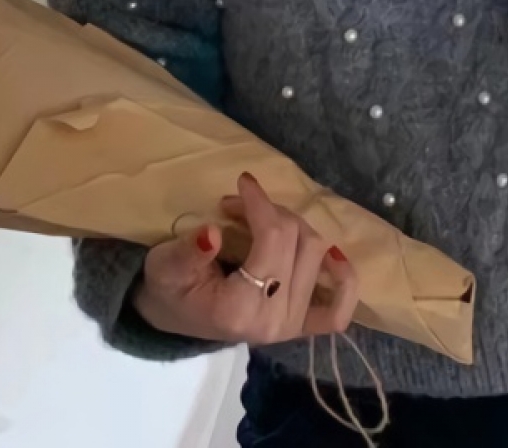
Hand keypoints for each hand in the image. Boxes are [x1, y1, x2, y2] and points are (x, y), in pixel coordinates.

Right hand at [134, 172, 357, 344]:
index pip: (271, 240)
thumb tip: (212, 234)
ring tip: (265, 219)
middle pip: (299, 242)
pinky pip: (337, 311)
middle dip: (272, 211)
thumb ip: (187, 253)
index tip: (243, 182)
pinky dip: (343, 279)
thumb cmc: (170, 289)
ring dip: (295, 226)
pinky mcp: (301, 326)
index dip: (261, 203)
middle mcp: (274, 322)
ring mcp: (292, 325)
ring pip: (317, 254)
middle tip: (239, 203)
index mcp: (240, 310)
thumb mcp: (165, 266)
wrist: (175, 317)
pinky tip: (331, 253)